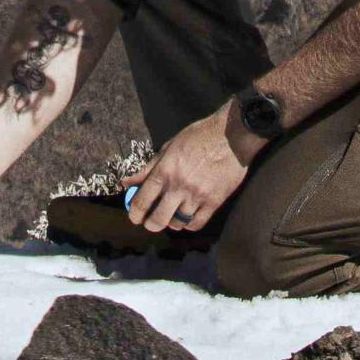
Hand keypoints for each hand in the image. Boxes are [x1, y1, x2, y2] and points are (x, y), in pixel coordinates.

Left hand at [123, 103, 261, 233]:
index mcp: (165, 171)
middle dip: (151, 224)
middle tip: (152, 222)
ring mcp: (197, 196)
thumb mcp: (169, 147)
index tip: (135, 217)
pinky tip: (188, 217)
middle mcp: (178, 186)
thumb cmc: (199, 136)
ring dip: (172, 222)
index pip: (142, 200)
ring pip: (177, 223)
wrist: (232, 135)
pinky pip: (197, 223)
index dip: (135, 214)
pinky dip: (189, 224)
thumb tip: (127, 182)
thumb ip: (148, 168)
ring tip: (173, 215)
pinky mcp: (214, 201)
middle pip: (158, 219)